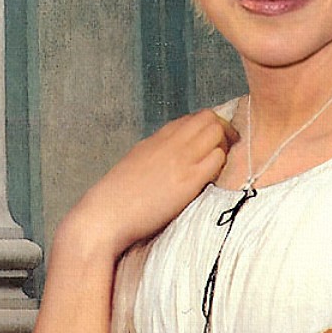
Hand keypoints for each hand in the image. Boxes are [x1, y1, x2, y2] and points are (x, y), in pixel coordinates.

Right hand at [62, 110, 237, 258]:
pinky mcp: (188, 180)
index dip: (207, 129)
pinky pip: (217, 159)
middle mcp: (170, 142)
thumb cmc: (119, 197)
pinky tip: (213, 180)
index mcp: (157, 138)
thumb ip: (158, 154)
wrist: (106, 214)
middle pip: (209, 118)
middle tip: (225, 153)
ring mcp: (180, 159)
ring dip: (225, 147)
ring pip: (217, 132)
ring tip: (219, 167)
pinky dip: (221, 166)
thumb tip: (175, 154)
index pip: (192, 118)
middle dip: (223, 131)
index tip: (211, 144)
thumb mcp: (137, 163)